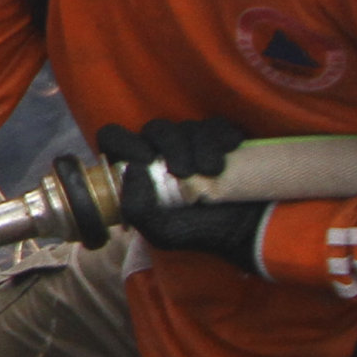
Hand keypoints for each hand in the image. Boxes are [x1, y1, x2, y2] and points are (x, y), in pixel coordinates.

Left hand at [97, 119, 265, 269]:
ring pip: (186, 127)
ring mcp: (190, 143)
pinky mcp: (218, 139)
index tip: (145, 160)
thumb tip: (133, 169)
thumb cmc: (196, 231)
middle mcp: (161, 152)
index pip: (113, 137)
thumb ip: (136, 208)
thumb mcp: (160, 231)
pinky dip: (222, 137)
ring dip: (199, 147)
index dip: (124, 142)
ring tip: (212, 171)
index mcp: (138, 170)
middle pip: (155, 129)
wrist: (243, 231)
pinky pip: (215, 125)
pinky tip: (230, 150)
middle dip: (171, 148)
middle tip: (186, 173)